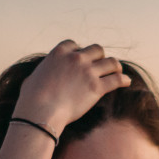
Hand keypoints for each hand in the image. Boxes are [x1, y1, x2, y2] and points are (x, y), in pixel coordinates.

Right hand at [9, 40, 130, 135]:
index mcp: (59, 52)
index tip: (82, 58)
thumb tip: (42, 75)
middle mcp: (76, 58)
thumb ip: (43, 71)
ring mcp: (88, 71)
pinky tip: (127, 82)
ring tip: (117, 71)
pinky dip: (123, 80)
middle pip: (97, 49)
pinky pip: (116, 79)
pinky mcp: (97, 87)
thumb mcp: (33, 77)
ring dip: (115, 66)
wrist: (40, 112)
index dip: (80, 51)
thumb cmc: (31, 99)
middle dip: (99, 57)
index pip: (75, 45)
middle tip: (101, 66)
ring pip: (111, 62)